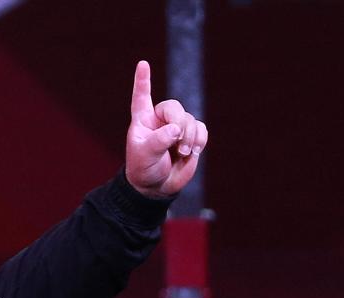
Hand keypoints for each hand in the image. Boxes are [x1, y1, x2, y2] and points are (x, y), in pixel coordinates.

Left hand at [125, 60, 208, 198]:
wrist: (157, 187)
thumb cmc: (144, 170)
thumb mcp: (144, 157)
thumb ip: (158, 141)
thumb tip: (176, 129)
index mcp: (142, 121)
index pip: (142, 97)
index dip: (143, 81)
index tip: (142, 64)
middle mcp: (159, 120)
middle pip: (174, 107)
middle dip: (179, 123)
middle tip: (177, 143)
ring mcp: (176, 127)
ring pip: (190, 120)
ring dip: (189, 137)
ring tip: (182, 153)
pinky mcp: (191, 136)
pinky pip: (201, 129)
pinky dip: (200, 139)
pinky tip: (193, 151)